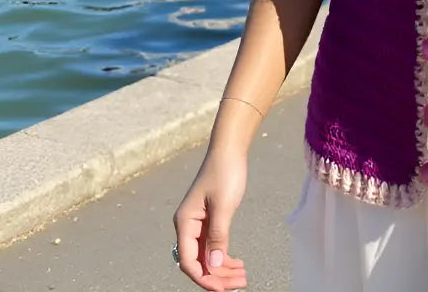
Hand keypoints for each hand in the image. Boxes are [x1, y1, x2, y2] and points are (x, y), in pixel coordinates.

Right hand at [174, 149, 248, 289]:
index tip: (223, 289)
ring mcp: (198, 223)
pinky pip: (213, 245)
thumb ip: (218, 236)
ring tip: (243, 276)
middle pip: (199, 262)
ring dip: (223, 269)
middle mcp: (187, 226)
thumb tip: (214, 265)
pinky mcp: (209, 219)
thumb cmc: (225, 172)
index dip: (205, 279)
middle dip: (218, 276)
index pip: (189, 262)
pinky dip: (224, 256)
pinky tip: (238, 262)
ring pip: (207, 256)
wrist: (230, 149)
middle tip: (241, 283)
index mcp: (185, 223)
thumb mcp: (223, 206)